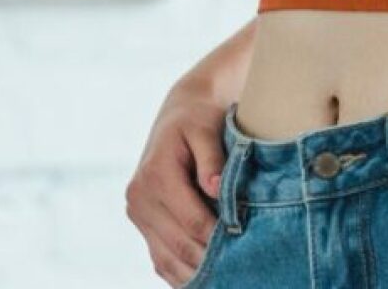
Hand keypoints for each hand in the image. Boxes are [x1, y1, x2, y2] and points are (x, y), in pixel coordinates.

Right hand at [125, 78, 228, 284]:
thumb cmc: (198, 121)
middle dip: (213, 260)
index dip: (221, 237)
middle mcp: (140, 197)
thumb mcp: (206, 129)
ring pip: (168, 261)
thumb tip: (216, 189)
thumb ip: (211, 159)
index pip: (192, 221)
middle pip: (180, 245)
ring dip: (199, 273)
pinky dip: (184, 275)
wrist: (179, 116)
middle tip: (246, 267)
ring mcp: (138, 214)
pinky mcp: (143, 225)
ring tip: (230, 275)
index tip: (249, 245)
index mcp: (155, 174)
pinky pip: (162, 262)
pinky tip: (210, 276)